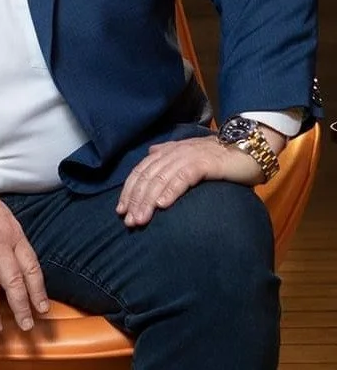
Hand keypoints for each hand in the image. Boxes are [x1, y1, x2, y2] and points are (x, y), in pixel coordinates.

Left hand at [116, 134, 272, 227]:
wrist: (249, 148)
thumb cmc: (219, 157)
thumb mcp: (191, 156)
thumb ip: (170, 154)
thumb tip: (151, 153)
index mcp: (168, 151)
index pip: (142, 171)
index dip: (130, 190)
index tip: (121, 211)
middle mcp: (174, 152)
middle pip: (148, 176)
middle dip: (136, 199)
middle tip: (129, 221)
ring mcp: (188, 156)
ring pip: (161, 178)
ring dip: (148, 200)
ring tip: (141, 219)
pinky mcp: (204, 162)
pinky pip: (183, 177)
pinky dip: (171, 190)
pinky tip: (162, 205)